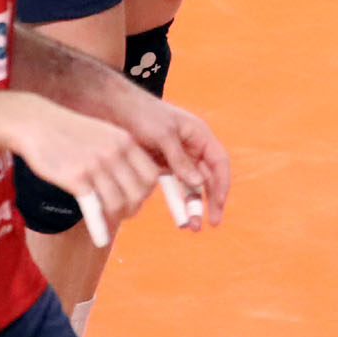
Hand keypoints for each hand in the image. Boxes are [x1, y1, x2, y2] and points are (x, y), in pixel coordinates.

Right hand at [0, 96, 160, 226]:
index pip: (151, 175)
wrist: (35, 123)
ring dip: (116, 218)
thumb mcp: (103, 134)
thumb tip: (133, 180)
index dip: (146, 192)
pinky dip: (100, 227)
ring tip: (108, 220)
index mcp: (125, 141)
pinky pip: (95, 208)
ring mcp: (96, 165)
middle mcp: (115, 153)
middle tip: (123, 214)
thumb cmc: (69, 132)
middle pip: (139, 192)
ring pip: (119, 203)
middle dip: (133, 208)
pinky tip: (101, 238)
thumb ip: (120, 153)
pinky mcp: (76, 178)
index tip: (136, 198)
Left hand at [110, 90, 230, 227]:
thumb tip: (199, 183)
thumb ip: (180, 159)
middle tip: (211, 223)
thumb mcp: (162, 135)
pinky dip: (177, 201)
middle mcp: (193, 147)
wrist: (116, 109)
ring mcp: (179, 157)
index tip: (218, 206)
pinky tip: (178, 217)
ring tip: (192, 227)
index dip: (221, 185)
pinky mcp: (164, 165)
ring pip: (193, 186)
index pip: (219, 163)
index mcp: (200, 135)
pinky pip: (175, 186)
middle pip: (209, 177)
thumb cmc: (142, 115)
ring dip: (194, 205)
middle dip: (211, 201)